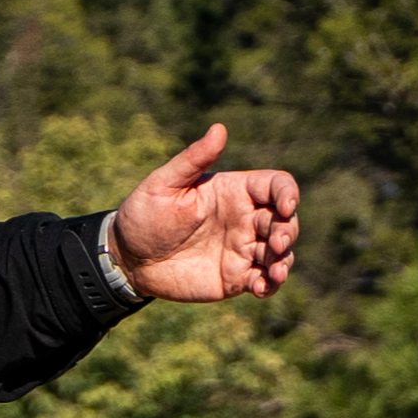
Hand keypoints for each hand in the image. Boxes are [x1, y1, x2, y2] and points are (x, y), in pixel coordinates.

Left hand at [109, 126, 301, 302]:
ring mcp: (242, 249)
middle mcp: (244, 219)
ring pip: (279, 253)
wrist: (129, 258)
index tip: (285, 206)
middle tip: (276, 244)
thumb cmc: (144, 215)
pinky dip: (269, 285)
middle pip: (283, 221)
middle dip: (287, 231)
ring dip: (284, 262)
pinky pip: (263, 281)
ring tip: (274, 274)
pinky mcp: (235, 277)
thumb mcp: (164, 184)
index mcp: (233, 192)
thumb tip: (219, 129)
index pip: (275, 186)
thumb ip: (193, 159)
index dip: (288, 193)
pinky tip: (261, 289)